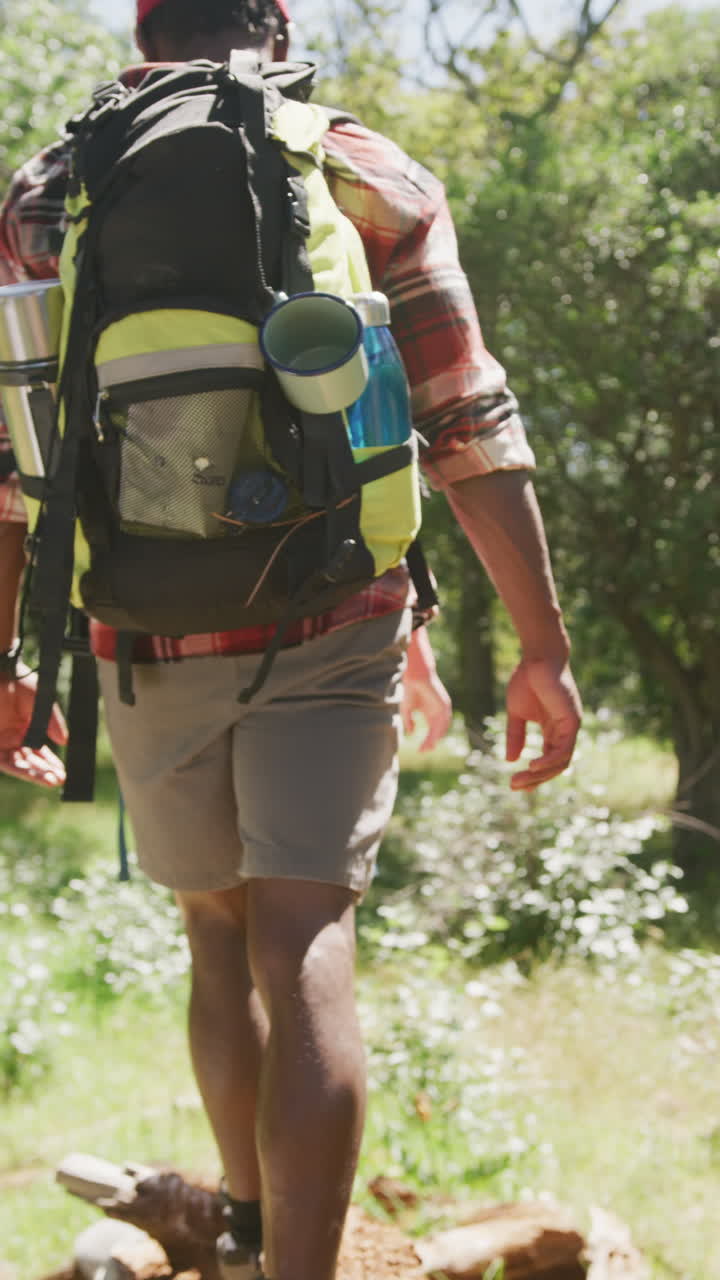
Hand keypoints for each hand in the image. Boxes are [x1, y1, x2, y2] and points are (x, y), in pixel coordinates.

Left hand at [0, 661, 66, 787]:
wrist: (0, 672)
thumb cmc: (17, 682)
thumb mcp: (41, 702)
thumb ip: (52, 722)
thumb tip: (64, 742)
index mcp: (24, 727)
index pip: (38, 751)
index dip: (50, 763)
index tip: (62, 773)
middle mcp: (11, 737)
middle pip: (28, 761)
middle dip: (43, 772)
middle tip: (58, 780)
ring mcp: (0, 740)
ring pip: (17, 764)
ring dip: (33, 774)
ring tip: (50, 780)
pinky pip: (3, 761)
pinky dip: (18, 768)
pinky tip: (32, 773)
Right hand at [402, 668, 452, 751]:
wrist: (415, 677)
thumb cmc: (410, 691)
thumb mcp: (406, 710)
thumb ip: (409, 722)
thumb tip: (411, 733)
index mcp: (431, 714)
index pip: (431, 732)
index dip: (426, 741)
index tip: (419, 751)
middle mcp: (438, 713)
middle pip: (437, 732)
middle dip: (430, 742)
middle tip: (423, 751)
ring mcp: (443, 709)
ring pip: (441, 727)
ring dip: (435, 738)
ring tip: (428, 747)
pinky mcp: (445, 704)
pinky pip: (444, 720)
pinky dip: (440, 729)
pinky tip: (434, 736)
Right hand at [505, 656, 580, 789]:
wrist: (538, 657)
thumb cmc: (528, 679)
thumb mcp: (517, 713)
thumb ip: (516, 735)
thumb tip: (510, 760)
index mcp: (553, 730)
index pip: (548, 760)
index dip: (534, 776)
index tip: (516, 786)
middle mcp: (565, 732)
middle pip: (554, 766)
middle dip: (534, 779)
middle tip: (514, 786)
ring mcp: (570, 727)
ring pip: (560, 762)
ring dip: (540, 774)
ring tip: (519, 780)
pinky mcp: (572, 721)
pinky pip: (563, 749)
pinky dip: (549, 761)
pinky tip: (532, 766)